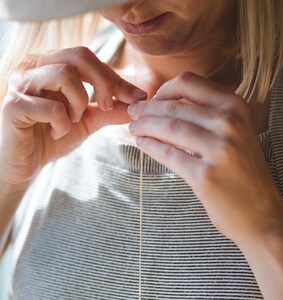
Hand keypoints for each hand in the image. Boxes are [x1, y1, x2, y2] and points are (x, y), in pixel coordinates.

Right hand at [0, 46, 146, 184]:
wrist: (27, 161)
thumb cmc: (53, 136)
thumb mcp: (88, 120)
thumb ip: (111, 109)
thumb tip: (139, 100)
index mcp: (52, 64)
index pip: (90, 59)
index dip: (116, 78)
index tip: (136, 98)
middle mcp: (34, 66)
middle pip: (80, 56)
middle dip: (104, 84)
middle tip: (106, 107)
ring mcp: (21, 83)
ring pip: (64, 75)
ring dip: (79, 103)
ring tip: (73, 121)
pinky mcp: (14, 106)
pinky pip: (51, 107)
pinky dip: (62, 124)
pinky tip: (56, 132)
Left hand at [128, 72, 282, 245]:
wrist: (260, 212)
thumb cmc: (242, 170)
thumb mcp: (235, 132)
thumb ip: (208, 114)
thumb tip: (167, 103)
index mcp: (236, 106)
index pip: (189, 83)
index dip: (164, 89)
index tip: (152, 100)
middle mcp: (229, 123)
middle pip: (174, 106)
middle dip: (146, 109)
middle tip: (133, 113)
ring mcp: (219, 149)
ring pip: (168, 128)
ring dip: (144, 126)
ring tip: (133, 128)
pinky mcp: (205, 176)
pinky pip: (168, 154)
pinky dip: (149, 146)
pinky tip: (141, 143)